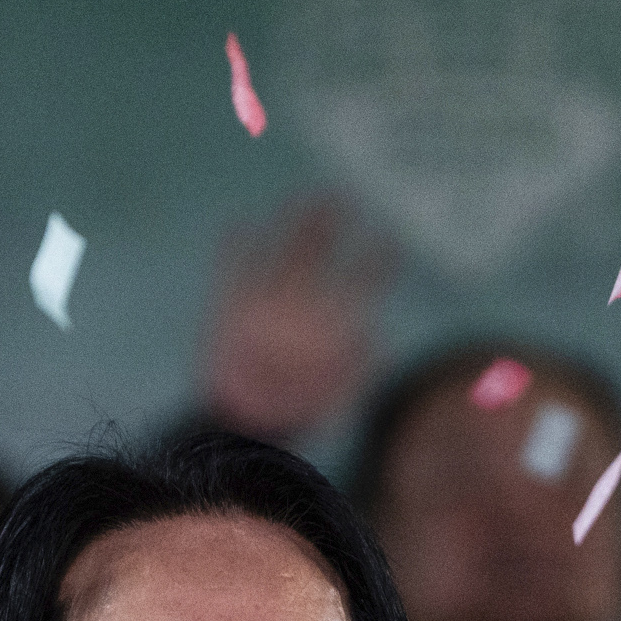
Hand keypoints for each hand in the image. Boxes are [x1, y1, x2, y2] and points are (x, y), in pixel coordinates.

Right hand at [199, 195, 396, 441]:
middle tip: (343, 194)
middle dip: (328, 228)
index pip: (356, 286)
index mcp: (328, 325)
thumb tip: (375, 337)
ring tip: (307, 198)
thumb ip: (357, 368)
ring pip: (283, 258)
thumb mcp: (337, 396)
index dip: (374, 264)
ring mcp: (265, 307)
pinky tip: (240, 226)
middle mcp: (298, 308)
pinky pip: (234, 276)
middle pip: (316, 258)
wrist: (246, 426)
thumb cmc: (297, 412)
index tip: (391, 239)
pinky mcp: (230, 312)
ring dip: (295, 229)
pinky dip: (235, 252)